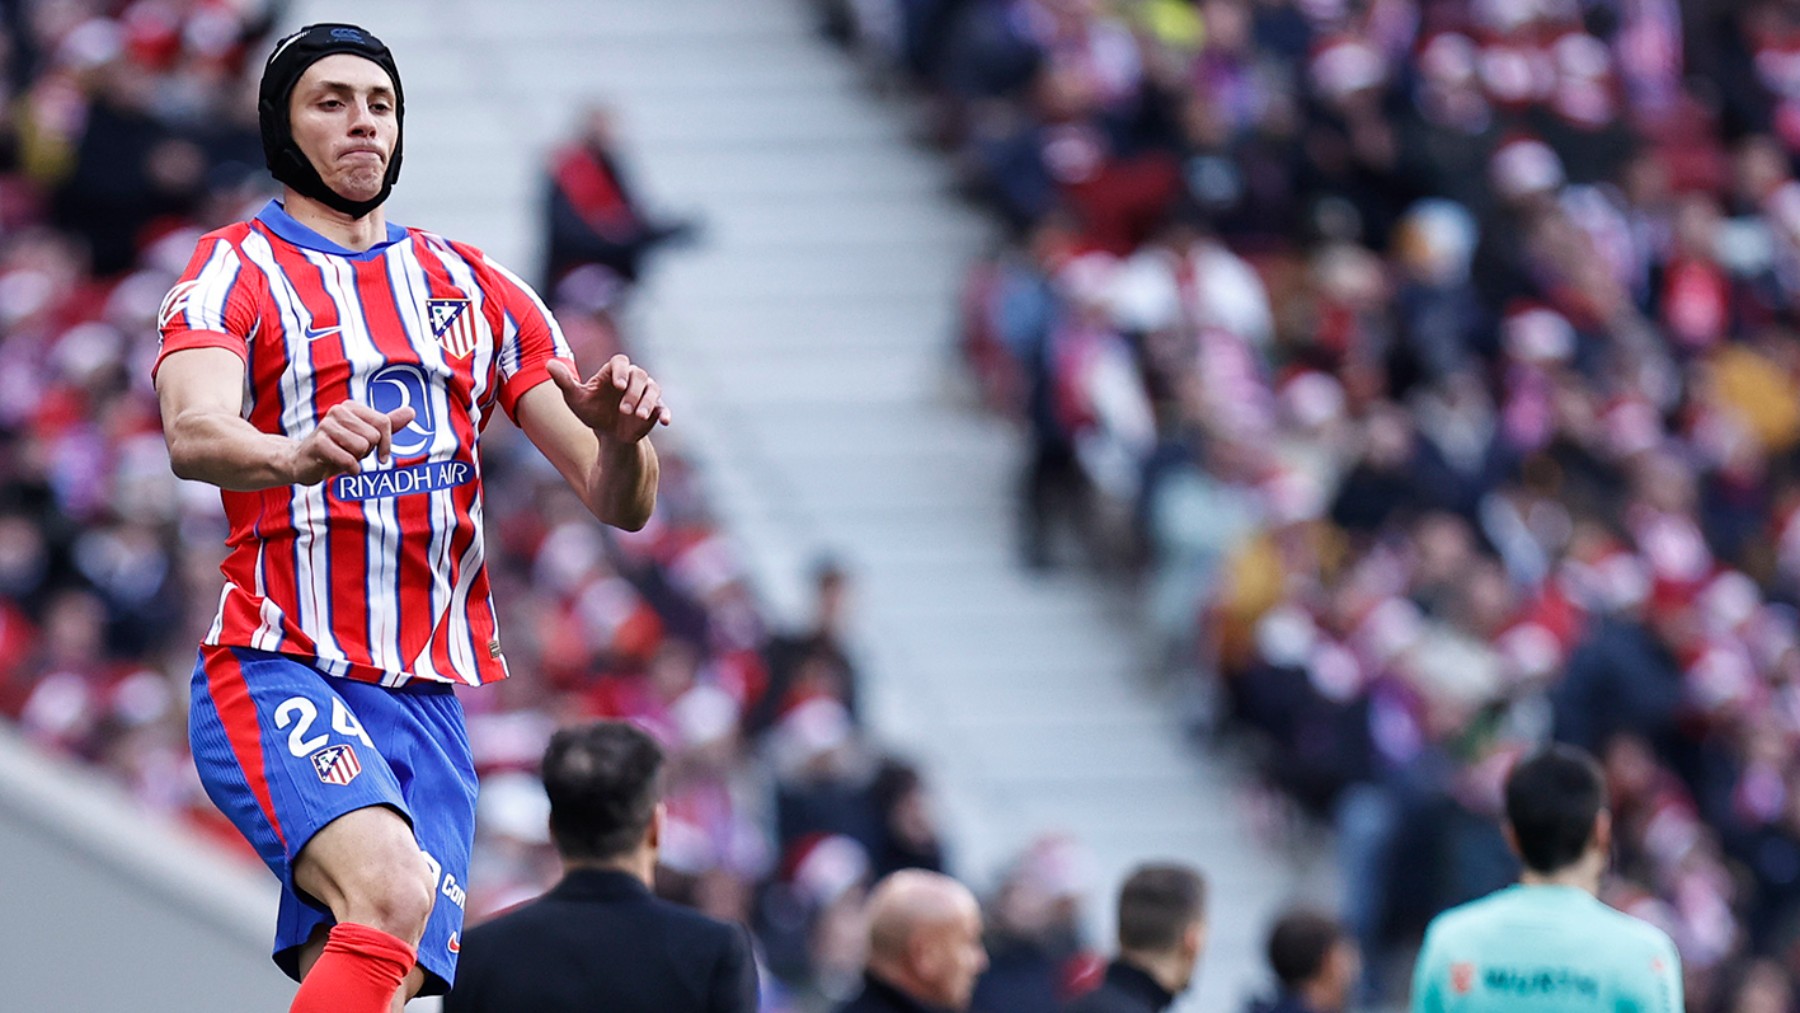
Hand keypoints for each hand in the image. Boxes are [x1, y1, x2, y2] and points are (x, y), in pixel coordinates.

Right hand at [287, 401, 415, 484]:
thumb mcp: (365, 437)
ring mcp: (326, 425)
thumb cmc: (339, 448)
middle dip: (367, 451)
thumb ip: (388, 425)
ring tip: (344, 457)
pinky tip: (342, 468)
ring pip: (361, 447)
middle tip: (352, 453)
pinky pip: (348, 459)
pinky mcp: (319, 442)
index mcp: (352, 407)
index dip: (387, 443)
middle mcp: (339, 411)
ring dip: (357, 459)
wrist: (304, 462)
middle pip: (373, 436)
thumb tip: (411, 411)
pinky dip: (350, 468)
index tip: (382, 456)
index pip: (384, 423)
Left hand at [548, 355, 670, 442]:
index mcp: (613, 372)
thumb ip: (564, 381)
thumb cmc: (591, 411)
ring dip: (648, 402)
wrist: (607, 433)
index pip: (621, 362)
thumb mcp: (575, 398)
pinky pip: (663, 407)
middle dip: (634, 392)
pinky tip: (665, 421)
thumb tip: (549, 364)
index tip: (619, 386)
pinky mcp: (655, 408)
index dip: (622, 371)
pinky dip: (665, 412)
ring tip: (639, 416)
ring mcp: (645, 393)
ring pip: (653, 389)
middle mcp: (632, 379)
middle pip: (640, 375)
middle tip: (624, 410)